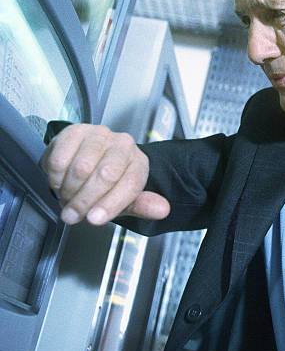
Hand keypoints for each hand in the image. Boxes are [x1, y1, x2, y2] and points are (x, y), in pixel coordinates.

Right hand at [41, 124, 169, 225]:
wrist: (84, 160)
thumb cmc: (107, 183)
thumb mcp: (125, 199)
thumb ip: (143, 206)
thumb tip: (162, 210)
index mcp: (139, 162)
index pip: (131, 184)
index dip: (111, 205)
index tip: (94, 219)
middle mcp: (123, 144)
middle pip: (106, 175)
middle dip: (85, 201)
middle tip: (73, 214)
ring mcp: (99, 134)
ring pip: (81, 168)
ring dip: (69, 190)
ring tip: (67, 197)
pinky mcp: (75, 131)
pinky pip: (60, 158)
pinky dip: (55, 177)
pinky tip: (59, 181)